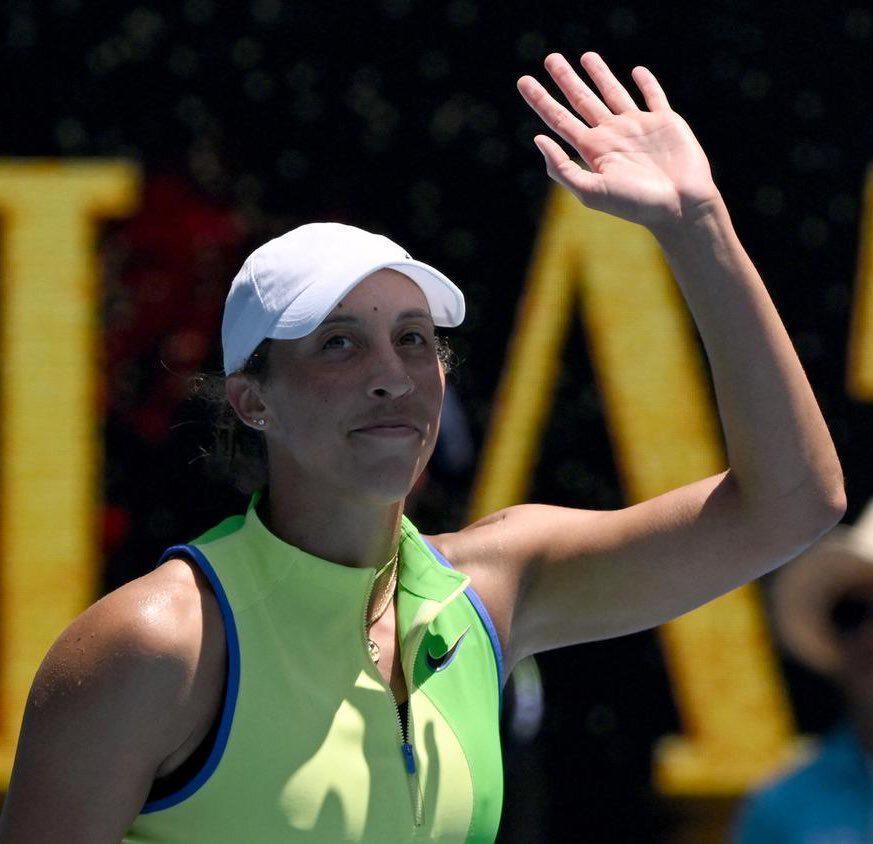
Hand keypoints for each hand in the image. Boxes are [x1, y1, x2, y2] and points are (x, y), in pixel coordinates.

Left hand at [517, 52, 721, 230]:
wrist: (680, 207)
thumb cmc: (636, 205)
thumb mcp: (591, 191)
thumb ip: (563, 168)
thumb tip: (538, 139)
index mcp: (592, 150)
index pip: (559, 119)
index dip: (540, 100)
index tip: (523, 81)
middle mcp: (612, 136)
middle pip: (582, 100)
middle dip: (565, 80)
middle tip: (550, 58)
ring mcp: (638, 127)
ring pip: (613, 93)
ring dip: (599, 74)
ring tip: (585, 56)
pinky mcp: (665, 122)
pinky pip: (653, 97)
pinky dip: (646, 83)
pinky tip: (637, 71)